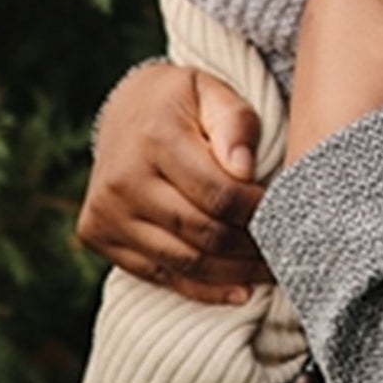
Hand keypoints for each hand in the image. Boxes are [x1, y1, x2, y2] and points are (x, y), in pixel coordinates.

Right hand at [76, 62, 274, 301]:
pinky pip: (160, 276)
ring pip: (185, 262)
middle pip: (204, 233)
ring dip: (235, 273)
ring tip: (269, 270)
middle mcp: (123, 179)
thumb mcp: (213, 92)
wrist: (126, 110)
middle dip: (252, 247)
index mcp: (154, 138)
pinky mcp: (98, 235)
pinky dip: (204, 289)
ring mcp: (106, 212)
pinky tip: (239, 289)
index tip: (284, 213)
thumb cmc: (182, 104)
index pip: (220, 194)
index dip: (259, 212)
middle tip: (284, 249)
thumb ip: (236, 123)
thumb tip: (245, 170)